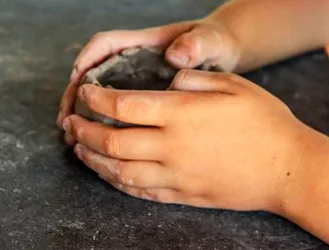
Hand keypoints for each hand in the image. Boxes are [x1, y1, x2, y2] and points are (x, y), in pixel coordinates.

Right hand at [57, 18, 239, 128]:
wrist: (226, 54)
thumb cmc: (215, 42)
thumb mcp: (209, 40)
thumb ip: (195, 44)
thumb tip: (175, 56)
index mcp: (145, 44)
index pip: (106, 45)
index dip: (87, 60)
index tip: (77, 82)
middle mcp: (136, 62)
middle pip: (95, 73)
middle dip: (77, 97)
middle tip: (69, 122)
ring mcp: (139, 80)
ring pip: (103, 94)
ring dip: (87, 115)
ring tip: (75, 138)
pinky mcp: (148, 98)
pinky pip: (120, 109)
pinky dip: (108, 124)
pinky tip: (103, 143)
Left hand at [61, 69, 308, 211]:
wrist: (288, 169)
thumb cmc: (265, 123)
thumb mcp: (233, 85)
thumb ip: (193, 81)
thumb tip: (166, 84)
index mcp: (183, 115)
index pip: (123, 105)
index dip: (97, 99)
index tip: (87, 94)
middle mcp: (173, 147)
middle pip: (112, 141)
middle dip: (84, 131)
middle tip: (73, 122)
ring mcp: (177, 176)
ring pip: (119, 171)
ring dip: (93, 159)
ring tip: (80, 149)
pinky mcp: (184, 195)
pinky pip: (140, 192)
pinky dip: (117, 182)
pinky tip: (109, 174)